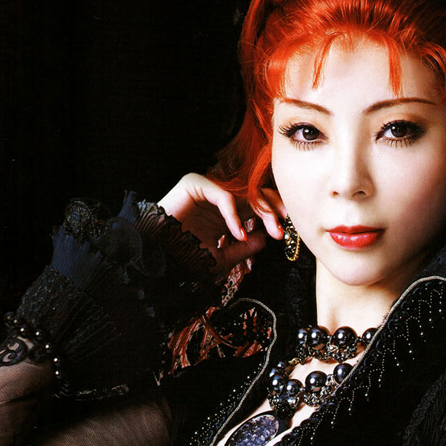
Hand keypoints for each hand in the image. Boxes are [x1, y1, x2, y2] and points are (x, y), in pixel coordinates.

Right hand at [158, 174, 284, 274]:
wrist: (156, 261)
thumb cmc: (184, 261)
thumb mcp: (223, 259)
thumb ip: (245, 249)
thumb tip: (266, 238)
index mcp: (227, 215)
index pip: (258, 207)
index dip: (275, 214)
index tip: (288, 230)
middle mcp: (220, 201)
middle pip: (256, 195)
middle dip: (275, 208)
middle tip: (287, 224)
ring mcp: (208, 191)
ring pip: (245, 193)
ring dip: (263, 210)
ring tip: (273, 230)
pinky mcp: (194, 184)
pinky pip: (223, 195)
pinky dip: (234, 214)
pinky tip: (238, 232)